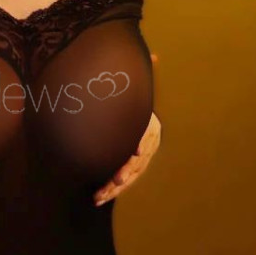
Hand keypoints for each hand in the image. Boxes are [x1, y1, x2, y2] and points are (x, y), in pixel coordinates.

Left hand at [94, 49, 160, 206]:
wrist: (128, 110)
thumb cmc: (129, 99)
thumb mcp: (135, 87)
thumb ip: (143, 73)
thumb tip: (156, 57)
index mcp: (149, 124)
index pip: (146, 133)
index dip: (141, 140)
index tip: (135, 149)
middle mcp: (147, 142)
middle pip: (138, 160)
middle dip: (125, 172)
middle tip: (113, 180)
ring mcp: (140, 157)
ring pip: (130, 176)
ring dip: (114, 187)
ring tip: (98, 196)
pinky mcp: (130, 167)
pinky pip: (124, 181)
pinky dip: (112, 190)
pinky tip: (98, 197)